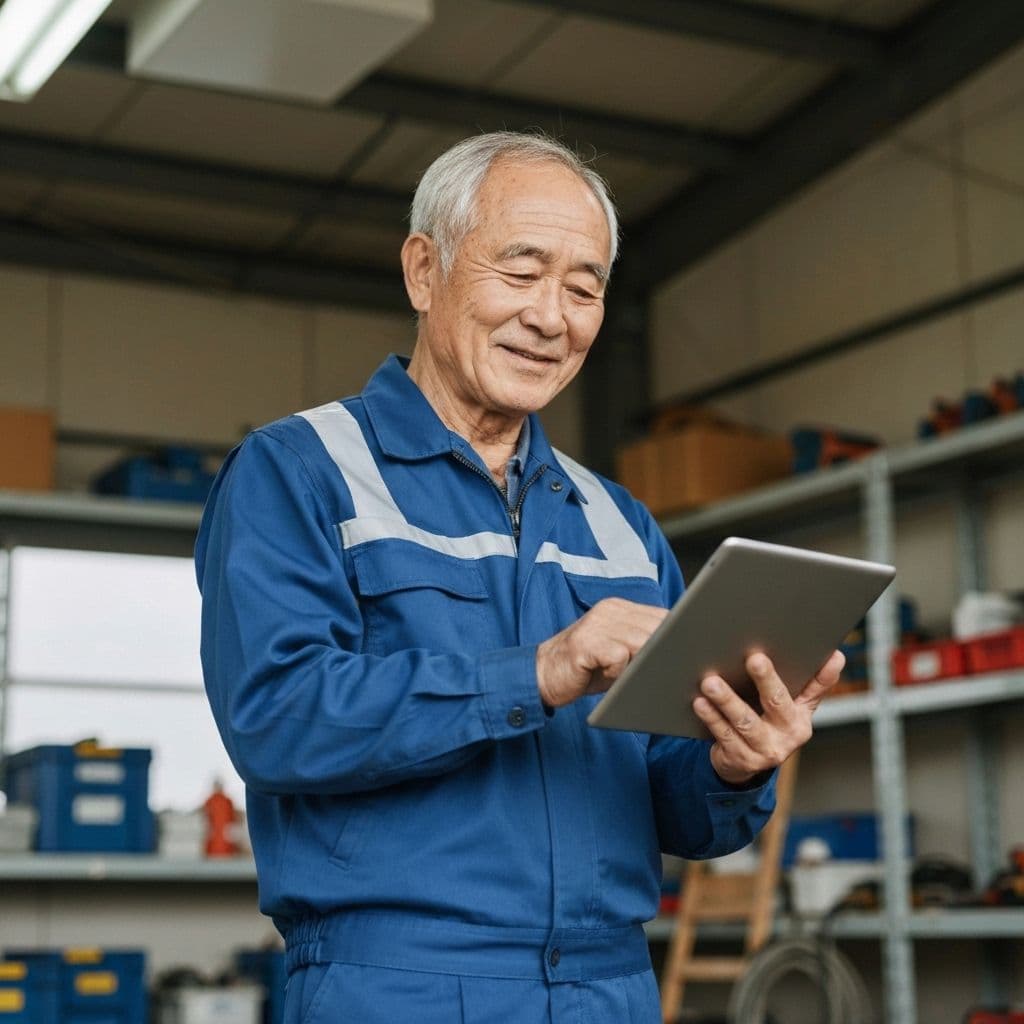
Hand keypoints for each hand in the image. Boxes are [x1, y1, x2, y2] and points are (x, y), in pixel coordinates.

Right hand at [536, 598, 667, 708]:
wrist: (542, 675)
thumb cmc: (586, 669)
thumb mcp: (619, 652)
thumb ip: (643, 645)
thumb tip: (679, 652)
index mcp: (620, 608)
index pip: (663, 616)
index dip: (678, 636)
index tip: (684, 654)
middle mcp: (609, 610)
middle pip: (656, 629)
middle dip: (661, 654)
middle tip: (654, 672)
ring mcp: (597, 624)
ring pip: (641, 643)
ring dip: (637, 665)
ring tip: (620, 675)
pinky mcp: (587, 642)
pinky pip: (620, 657)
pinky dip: (617, 672)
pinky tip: (602, 675)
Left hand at [693, 649, 845, 785]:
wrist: (743, 763)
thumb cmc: (768, 724)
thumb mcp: (793, 708)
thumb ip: (812, 684)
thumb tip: (837, 656)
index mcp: (801, 718)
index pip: (814, 692)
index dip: (823, 675)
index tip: (830, 654)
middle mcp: (787, 736)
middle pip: (776, 703)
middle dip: (766, 679)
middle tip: (754, 658)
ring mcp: (764, 751)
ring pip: (744, 721)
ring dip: (727, 700)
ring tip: (711, 682)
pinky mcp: (740, 759)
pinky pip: (724, 734)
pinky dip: (711, 717)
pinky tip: (700, 702)